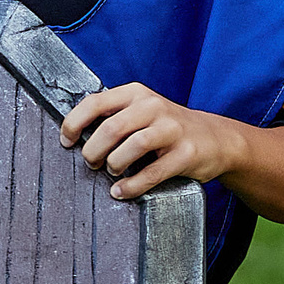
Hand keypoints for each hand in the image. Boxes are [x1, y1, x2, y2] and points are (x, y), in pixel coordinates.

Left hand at [59, 82, 244, 200]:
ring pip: (132, 146)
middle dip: (93, 150)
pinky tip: (122, 191)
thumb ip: (113, 116)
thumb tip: (74, 134)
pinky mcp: (185, 154)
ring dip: (114, 164)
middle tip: (91, 162)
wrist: (216, 139)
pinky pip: (152, 172)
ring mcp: (172, 129)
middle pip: (111, 127)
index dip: (74, 122)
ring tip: (112, 172)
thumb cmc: (168, 128)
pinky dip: (132, 186)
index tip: (66, 141)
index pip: (95, 102)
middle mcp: (153, 106)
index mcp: (136, 93)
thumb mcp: (141, 112)